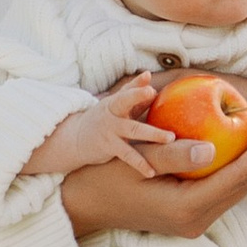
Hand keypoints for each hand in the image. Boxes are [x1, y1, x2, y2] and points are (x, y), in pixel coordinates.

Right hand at [19, 77, 179, 183]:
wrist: (77, 138)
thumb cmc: (106, 117)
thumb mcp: (116, 103)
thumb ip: (133, 91)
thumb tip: (149, 75)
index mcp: (115, 101)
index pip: (126, 90)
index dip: (136, 86)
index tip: (148, 80)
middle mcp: (112, 113)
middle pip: (126, 104)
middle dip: (138, 97)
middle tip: (152, 93)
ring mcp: (110, 131)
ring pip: (133, 130)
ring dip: (152, 133)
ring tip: (170, 138)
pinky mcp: (110, 148)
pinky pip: (128, 155)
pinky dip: (140, 164)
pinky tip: (152, 171)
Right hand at [58, 110, 246, 242]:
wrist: (85, 205)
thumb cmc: (105, 178)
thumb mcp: (137, 161)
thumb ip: (174, 155)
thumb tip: (214, 149)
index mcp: (187, 210)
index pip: (236, 176)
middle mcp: (196, 221)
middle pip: (243, 182)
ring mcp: (194, 220)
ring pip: (236, 185)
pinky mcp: (191, 213)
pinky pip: (222, 186)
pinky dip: (237, 163)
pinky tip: (244, 140)